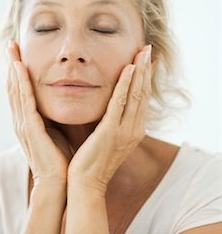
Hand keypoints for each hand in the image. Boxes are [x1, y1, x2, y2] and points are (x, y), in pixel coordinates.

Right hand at [6, 40, 72, 189]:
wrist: (58, 183)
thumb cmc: (59, 159)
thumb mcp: (56, 131)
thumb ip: (53, 117)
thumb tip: (62, 101)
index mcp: (27, 121)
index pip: (20, 91)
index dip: (18, 71)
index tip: (19, 52)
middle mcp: (21, 120)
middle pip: (14, 87)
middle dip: (12, 64)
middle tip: (11, 43)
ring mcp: (23, 124)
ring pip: (16, 90)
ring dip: (13, 68)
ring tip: (12, 48)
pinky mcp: (30, 129)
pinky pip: (24, 102)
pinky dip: (21, 84)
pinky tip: (19, 69)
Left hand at [67, 44, 152, 196]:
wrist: (86, 184)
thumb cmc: (91, 162)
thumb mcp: (106, 139)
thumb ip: (110, 122)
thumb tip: (108, 107)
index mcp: (133, 131)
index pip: (142, 99)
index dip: (145, 78)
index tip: (145, 61)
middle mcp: (133, 130)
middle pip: (143, 93)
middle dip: (146, 69)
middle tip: (148, 49)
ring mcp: (124, 131)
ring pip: (136, 95)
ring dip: (140, 71)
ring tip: (143, 52)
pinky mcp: (111, 131)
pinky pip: (120, 103)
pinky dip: (126, 85)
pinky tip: (129, 69)